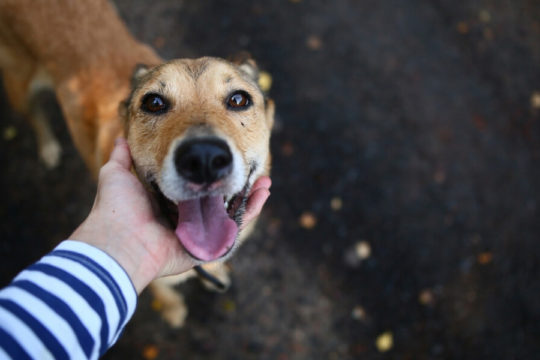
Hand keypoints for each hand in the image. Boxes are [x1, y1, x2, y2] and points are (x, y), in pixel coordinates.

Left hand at [70, 138, 270, 292]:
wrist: (119, 241)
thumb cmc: (117, 209)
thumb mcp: (116, 174)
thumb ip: (122, 157)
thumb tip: (121, 139)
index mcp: (166, 202)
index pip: (195, 185)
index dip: (211, 173)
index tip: (224, 154)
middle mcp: (185, 218)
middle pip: (218, 200)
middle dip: (235, 184)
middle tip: (248, 167)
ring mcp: (198, 233)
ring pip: (230, 213)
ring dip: (249, 196)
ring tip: (264, 180)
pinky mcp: (207, 246)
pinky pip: (233, 230)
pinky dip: (249, 212)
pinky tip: (262, 193)